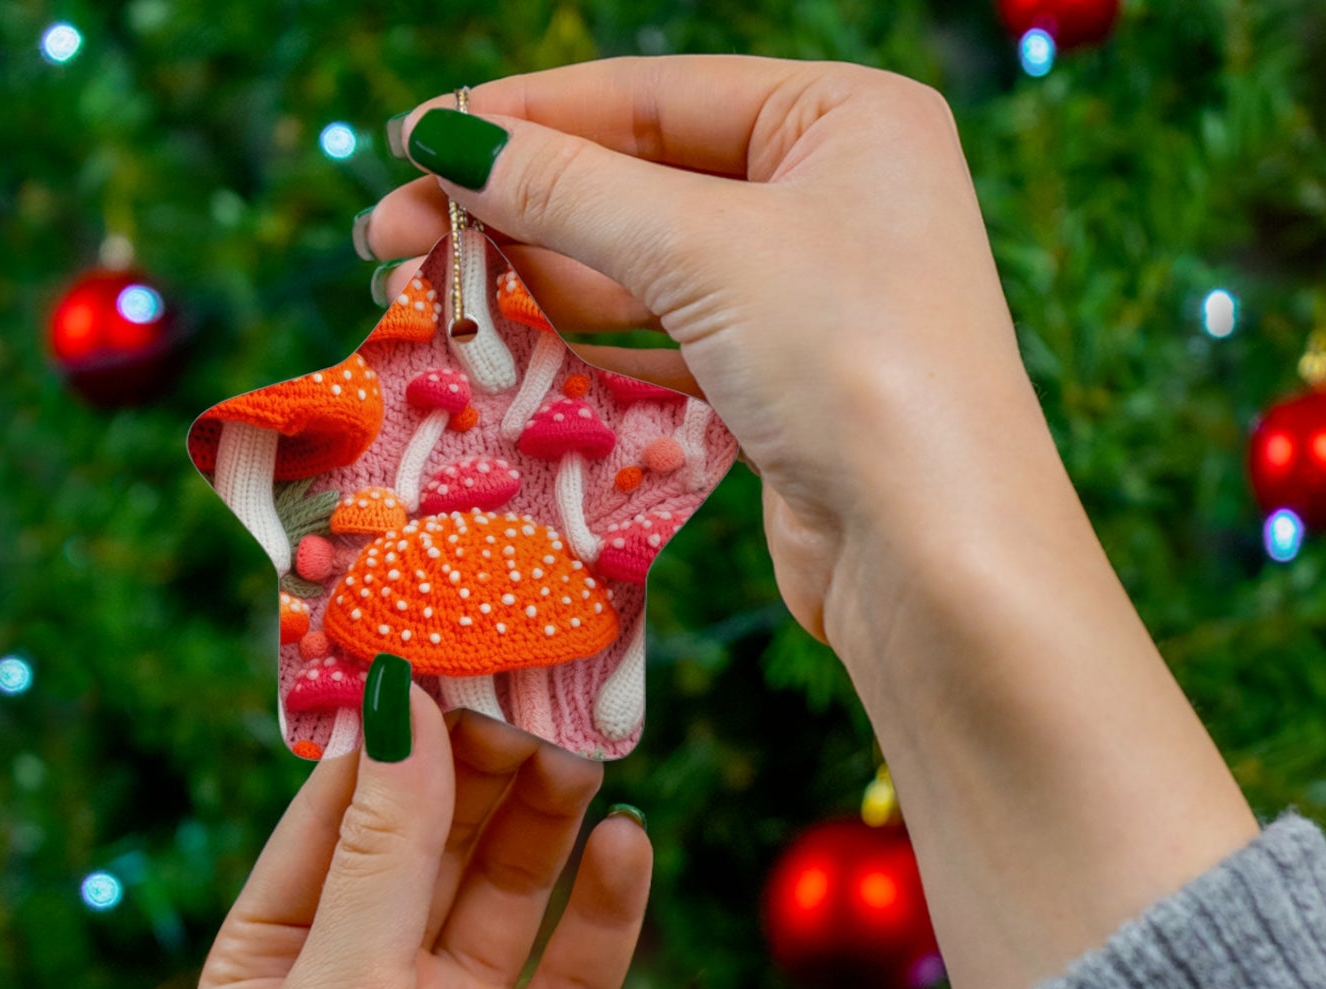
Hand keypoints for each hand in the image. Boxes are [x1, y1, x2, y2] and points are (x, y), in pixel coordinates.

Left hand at [196, 691, 650, 988]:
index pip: (341, 810)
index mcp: (283, 958)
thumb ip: (383, 850)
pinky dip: (607, 903)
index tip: (450, 642)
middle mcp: (371, 979)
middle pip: (438, 836)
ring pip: (513, 885)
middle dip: (485, 763)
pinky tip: (630, 845)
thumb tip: (401, 702)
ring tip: (589, 748)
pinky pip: (579, 963)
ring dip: (548, 818)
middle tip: (543, 683)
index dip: (395, 730)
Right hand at [364, 59, 1257, 988]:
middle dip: (516, 208)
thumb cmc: (853, 364)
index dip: (524, 118)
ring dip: (540, 278)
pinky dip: (593, 338)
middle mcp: (833, 196)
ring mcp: (810, 296)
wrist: (935, 555)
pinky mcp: (784, 384)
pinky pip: (667, 339)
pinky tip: (513, 338)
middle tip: (390, 239)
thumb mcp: (704, 250)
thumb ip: (569, 190)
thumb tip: (447, 140)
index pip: (651, 95)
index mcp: (843, 119)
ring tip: (428, 291)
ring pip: (646, 267)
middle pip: (641, 180)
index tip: (413, 144)